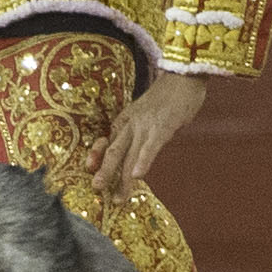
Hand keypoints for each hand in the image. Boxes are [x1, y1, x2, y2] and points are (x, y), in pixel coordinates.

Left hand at [86, 72, 207, 198]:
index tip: (88, 168)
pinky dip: (144, 161)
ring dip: (122, 178)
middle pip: (115, 151)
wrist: (183, 75)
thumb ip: (141, 131)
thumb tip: (137, 152)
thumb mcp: (147, 113)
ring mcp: (146, 125)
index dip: (97, 154)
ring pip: (130, 155)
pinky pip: (151, 147)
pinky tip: (139, 176)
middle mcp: (132, 123)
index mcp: (127, 120)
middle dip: (105, 172)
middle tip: (96, 189)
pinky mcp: (163, 127)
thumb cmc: (168, 96)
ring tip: (118, 197)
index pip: (108, 140)